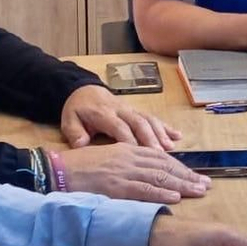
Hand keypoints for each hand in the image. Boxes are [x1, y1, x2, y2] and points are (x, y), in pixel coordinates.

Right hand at [59, 142, 209, 202]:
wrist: (56, 170)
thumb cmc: (78, 167)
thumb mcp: (106, 159)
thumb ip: (126, 164)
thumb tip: (145, 177)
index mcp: (126, 150)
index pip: (160, 158)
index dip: (179, 167)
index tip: (194, 175)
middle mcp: (128, 158)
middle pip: (165, 166)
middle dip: (187, 176)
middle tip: (206, 184)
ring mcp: (122, 172)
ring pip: (159, 178)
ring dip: (182, 185)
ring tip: (199, 191)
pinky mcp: (115, 186)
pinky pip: (142, 190)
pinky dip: (161, 194)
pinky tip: (176, 198)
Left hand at [61, 84, 181, 149]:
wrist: (84, 90)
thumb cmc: (78, 110)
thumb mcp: (69, 120)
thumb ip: (74, 132)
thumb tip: (81, 143)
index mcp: (104, 113)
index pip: (119, 127)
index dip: (129, 140)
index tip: (137, 154)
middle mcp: (121, 110)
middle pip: (139, 123)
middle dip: (150, 138)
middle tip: (160, 154)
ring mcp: (131, 109)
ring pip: (149, 120)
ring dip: (161, 133)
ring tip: (170, 148)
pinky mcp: (137, 110)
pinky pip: (153, 117)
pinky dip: (166, 127)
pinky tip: (178, 136)